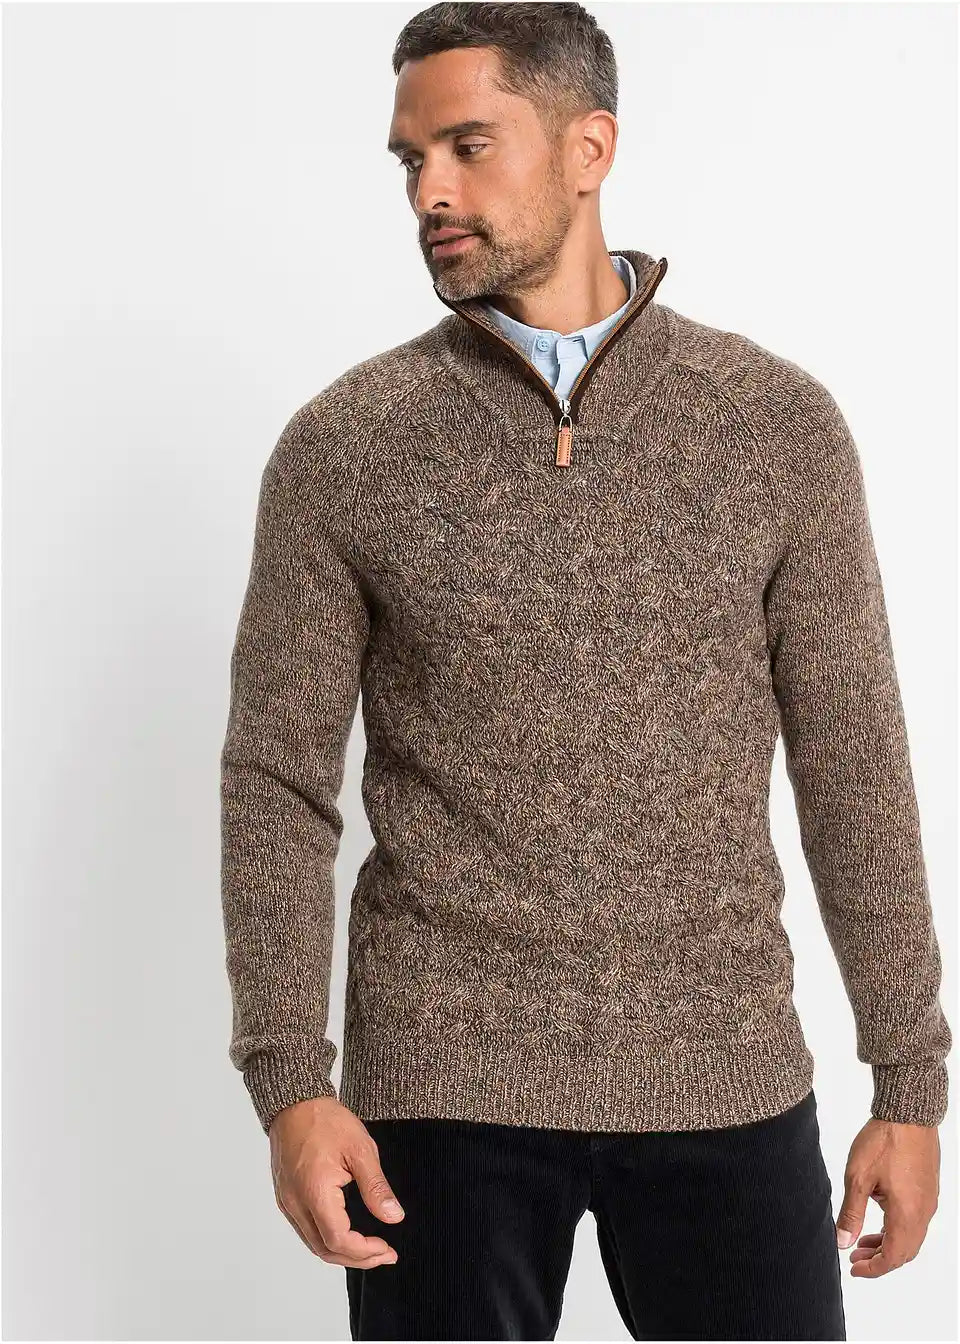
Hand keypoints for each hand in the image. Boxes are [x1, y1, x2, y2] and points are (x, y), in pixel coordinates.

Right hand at [268, 1095, 404, 1268]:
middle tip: (384, 1254)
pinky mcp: (285, 1197)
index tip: (387, 1248)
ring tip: (369, 1248)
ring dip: (342, 1252)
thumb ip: (376, 1187)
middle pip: (324, 1250)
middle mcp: (296, 1203)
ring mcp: (287, 1202)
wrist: (295, 1102)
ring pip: (313, 1244)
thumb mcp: (361, 1149)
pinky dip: (327, 1239)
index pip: (338, 1240)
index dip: (364, 1251)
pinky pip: (305, 1230)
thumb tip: (393, 1217)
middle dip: (357, 1258)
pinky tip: (346, 1232)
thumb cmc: (325, 1120)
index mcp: (314, 1191)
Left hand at [835, 1115, 940, 1276]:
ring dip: (887, 1243)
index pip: (892, 1257)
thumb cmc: (884, 1142)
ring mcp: (928, 1201)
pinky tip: (879, 1215)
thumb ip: (851, 1213)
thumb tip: (843, 1242)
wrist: (908, 1114)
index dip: (873, 1269)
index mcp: (907, 1215)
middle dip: (879, 1258)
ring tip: (862, 1240)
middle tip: (855, 1256)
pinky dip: (896, 1228)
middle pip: (904, 1252)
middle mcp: (923, 1213)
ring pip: (910, 1237)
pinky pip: (915, 1221)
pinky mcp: (928, 1189)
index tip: (854, 1269)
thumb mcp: (858, 1178)